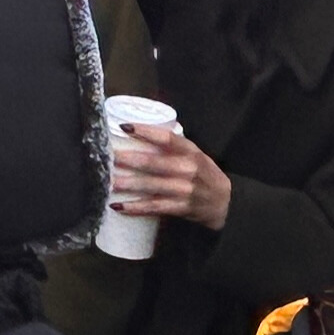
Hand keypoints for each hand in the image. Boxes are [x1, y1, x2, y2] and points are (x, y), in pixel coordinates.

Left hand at [109, 122, 230, 230]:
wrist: (225, 202)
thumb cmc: (204, 174)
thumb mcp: (195, 154)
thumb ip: (173, 146)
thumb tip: (139, 132)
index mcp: (191, 151)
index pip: (167, 138)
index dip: (146, 132)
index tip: (124, 127)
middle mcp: (189, 169)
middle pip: (154, 163)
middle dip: (129, 160)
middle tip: (108, 156)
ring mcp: (185, 190)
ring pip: (152, 186)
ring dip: (128, 184)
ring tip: (108, 181)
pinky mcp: (181, 208)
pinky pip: (155, 207)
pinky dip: (136, 207)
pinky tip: (118, 206)